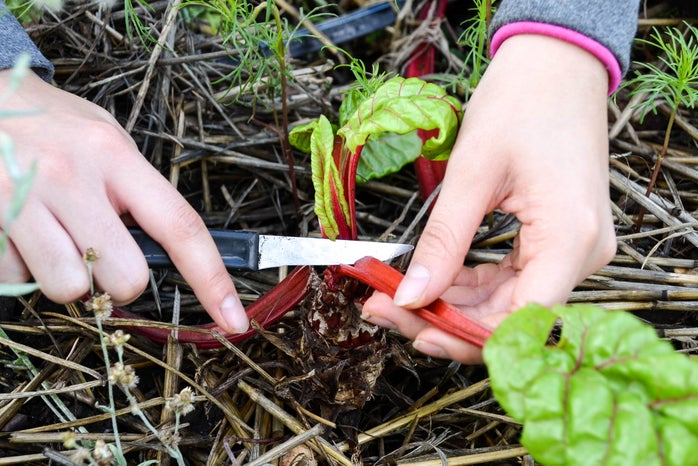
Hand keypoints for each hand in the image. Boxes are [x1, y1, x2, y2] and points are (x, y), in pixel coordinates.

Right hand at [0, 70, 248, 332]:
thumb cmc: (48, 122)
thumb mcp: (103, 136)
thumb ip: (134, 188)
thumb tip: (162, 248)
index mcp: (115, 156)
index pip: (180, 227)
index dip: (212, 279)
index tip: (234, 319)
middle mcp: (73, 178)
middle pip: (126, 277)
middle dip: (118, 279)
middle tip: (96, 249)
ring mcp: (23, 200)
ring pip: (69, 289)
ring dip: (66, 279)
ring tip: (50, 239)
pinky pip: (15, 282)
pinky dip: (19, 269)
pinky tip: (15, 233)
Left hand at [362, 35, 616, 362]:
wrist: (556, 65)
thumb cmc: (522, 102)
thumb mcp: (472, 174)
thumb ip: (443, 243)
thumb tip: (411, 297)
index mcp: (571, 238)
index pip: (520, 319)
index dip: (464, 336)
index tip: (412, 330)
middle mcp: (581, 254)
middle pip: (509, 315)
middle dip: (444, 319)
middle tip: (385, 309)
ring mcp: (572, 249)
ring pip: (506, 302)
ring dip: (452, 303)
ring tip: (395, 295)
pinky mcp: (557, 240)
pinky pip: (511, 279)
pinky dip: (469, 284)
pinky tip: (430, 280)